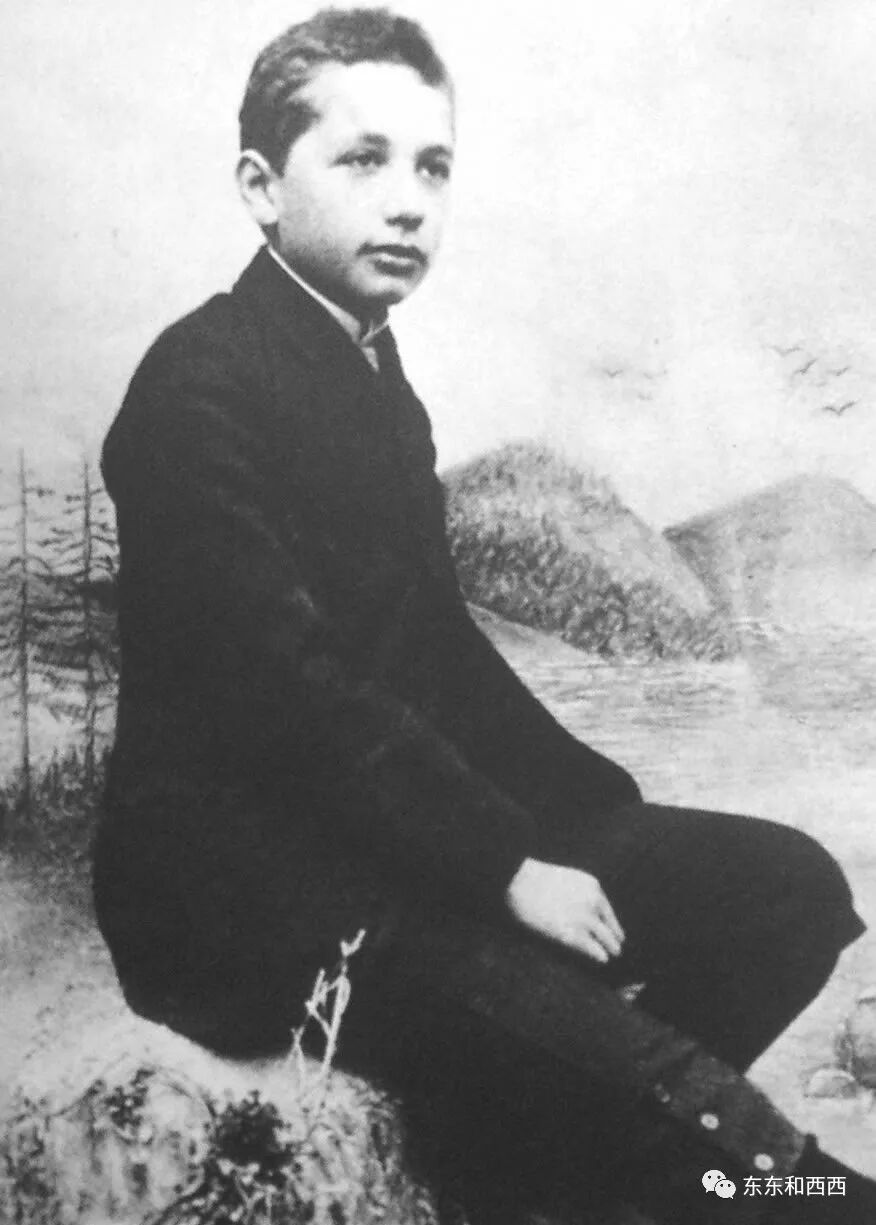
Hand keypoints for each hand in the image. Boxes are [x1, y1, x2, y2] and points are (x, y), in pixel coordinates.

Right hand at [506, 857, 625, 964]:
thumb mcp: (567, 881)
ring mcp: (584, 919)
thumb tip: (586, 914)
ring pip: (607, 940)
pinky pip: (593, 949)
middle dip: (613, 939)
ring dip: (611, 949)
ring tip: (612, 955)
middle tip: (616, 948)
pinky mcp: (572, 934)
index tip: (615, 934)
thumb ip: (580, 895)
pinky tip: (602, 959)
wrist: (520, 882)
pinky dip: (599, 955)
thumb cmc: (535, 881)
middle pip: (611, 927)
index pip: (608, 912)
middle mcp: (593, 902)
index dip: (612, 925)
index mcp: (593, 887)